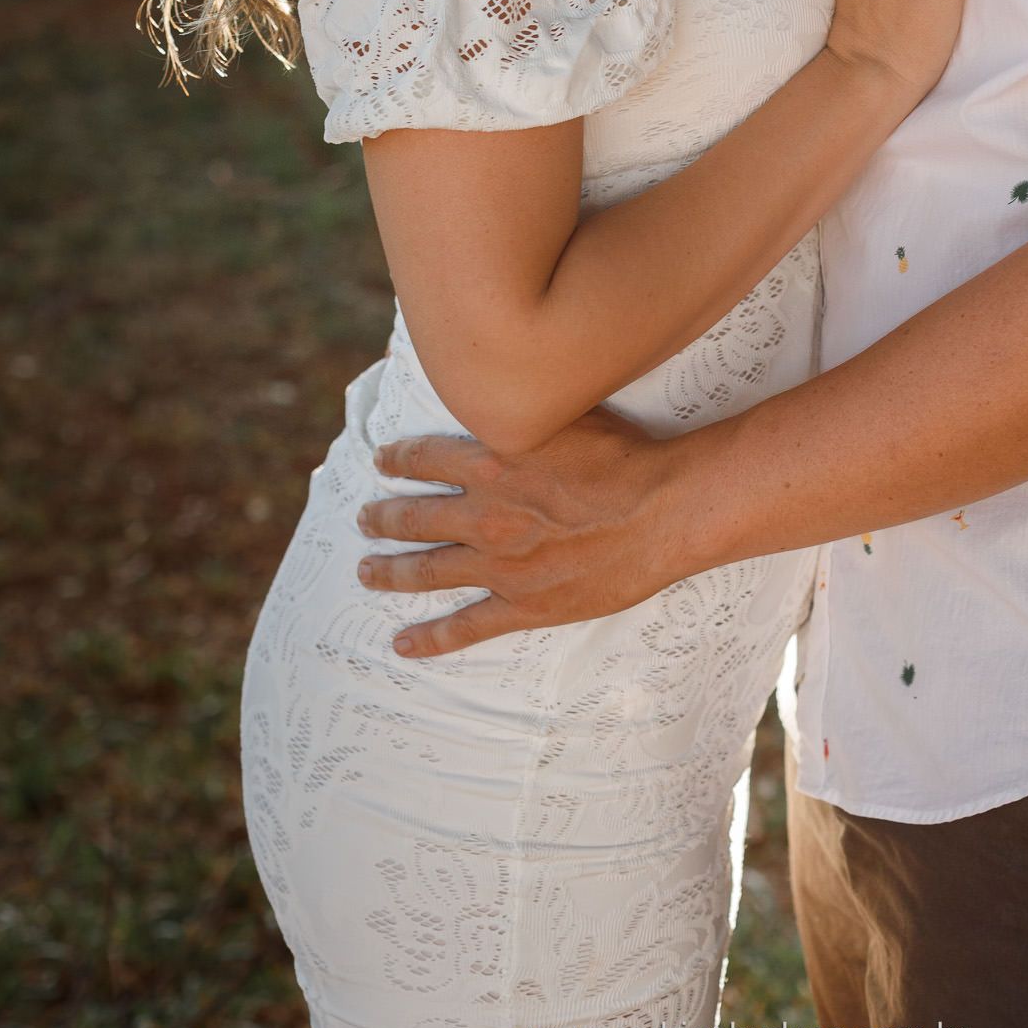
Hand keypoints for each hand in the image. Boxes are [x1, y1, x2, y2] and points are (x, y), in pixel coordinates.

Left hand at [354, 406, 692, 656]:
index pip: (425, 458)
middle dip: (384, 518)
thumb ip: (528, 408)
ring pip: (429, 571)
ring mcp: (501, 564)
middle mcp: (485, 514)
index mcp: (491, 462)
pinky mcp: (525, 605)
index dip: (398, 460)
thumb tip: (509, 383)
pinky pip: (467, 627)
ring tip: (366, 572)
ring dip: (391, 572)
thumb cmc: (627, 454)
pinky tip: (403, 644)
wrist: (663, 510)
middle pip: (416, 517)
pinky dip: (431, 638)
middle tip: (363, 520)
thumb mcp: (569, 410)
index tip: (382, 463)